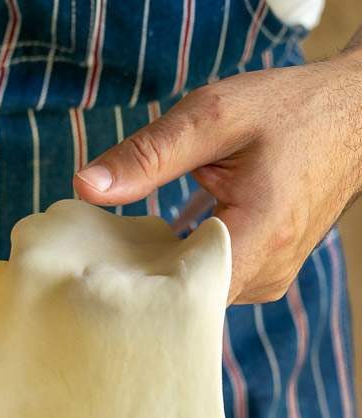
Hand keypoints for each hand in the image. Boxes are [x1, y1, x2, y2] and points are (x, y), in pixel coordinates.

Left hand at [73, 41, 361, 303]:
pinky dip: (186, 269)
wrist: (353, 115)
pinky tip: (163, 248)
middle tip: (101, 260)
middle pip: (187, 303)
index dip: (136, 290)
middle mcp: (269, 273)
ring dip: (165, 275)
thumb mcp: (215, 116)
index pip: (183, 297)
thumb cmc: (289, 110)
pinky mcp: (266, 276)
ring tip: (134, 248)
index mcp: (260, 238)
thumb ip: (150, 154)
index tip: (98, 274)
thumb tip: (86, 185)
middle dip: (143, 283)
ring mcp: (270, 280)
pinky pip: (214, 286)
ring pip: (199, 298)